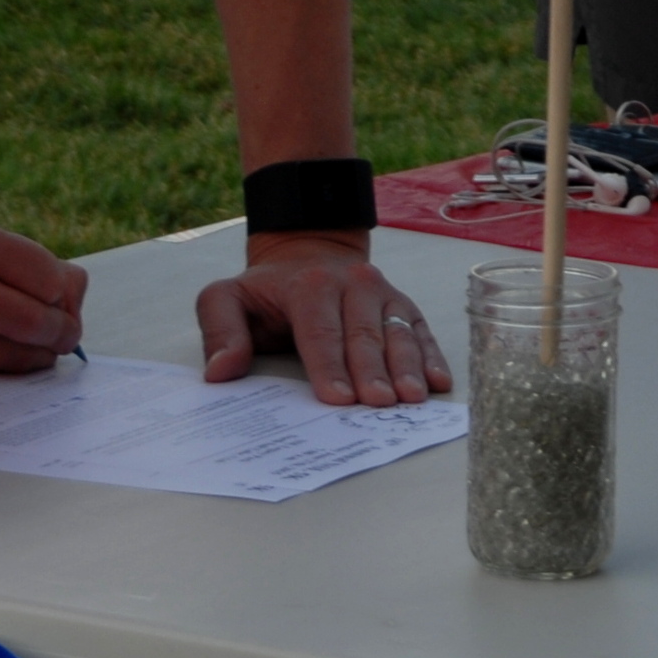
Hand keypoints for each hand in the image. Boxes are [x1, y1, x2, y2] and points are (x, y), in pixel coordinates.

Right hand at [0, 210, 88, 371]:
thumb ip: (18, 260)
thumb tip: (73, 293)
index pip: (46, 277)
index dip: (65, 292)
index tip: (64, 296)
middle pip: (37, 321)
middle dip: (64, 331)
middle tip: (66, 332)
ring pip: (14, 355)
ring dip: (39, 355)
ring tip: (41, 345)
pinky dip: (3, 366)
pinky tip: (3, 352)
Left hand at [196, 230, 450, 406]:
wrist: (309, 253)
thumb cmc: (266, 292)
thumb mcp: (226, 299)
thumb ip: (219, 330)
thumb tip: (220, 371)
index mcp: (309, 286)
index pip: (320, 331)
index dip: (329, 366)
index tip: (338, 399)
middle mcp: (353, 284)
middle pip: (364, 335)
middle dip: (373, 371)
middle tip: (379, 404)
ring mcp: (383, 294)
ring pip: (398, 333)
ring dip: (408, 366)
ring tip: (413, 397)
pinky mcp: (404, 307)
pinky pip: (420, 331)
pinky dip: (432, 356)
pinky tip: (438, 382)